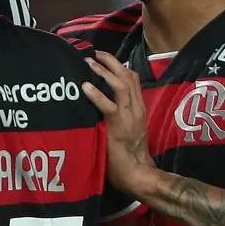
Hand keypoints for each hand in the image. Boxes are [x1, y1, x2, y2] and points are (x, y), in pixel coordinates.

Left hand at [82, 51, 161, 196]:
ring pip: (121, 85)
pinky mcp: (119, 126)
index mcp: (139, 108)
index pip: (133, 80)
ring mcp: (129, 116)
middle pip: (128, 76)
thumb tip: (101, 104)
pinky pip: (108, 105)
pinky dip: (96, 94)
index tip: (105, 58)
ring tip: (89, 62)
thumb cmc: (129, 156)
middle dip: (111, 61)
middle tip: (95, 53)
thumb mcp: (128, 129)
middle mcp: (137, 108)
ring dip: (104, 71)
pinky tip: (85, 87)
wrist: (137, 173)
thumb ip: (120, 115)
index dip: (119, 66)